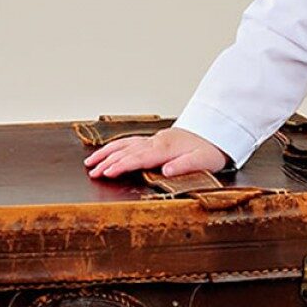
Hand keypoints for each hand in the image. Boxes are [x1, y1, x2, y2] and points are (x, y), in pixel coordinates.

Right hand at [84, 127, 228, 178]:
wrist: (216, 134)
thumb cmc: (210, 150)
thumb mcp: (204, 160)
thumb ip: (185, 165)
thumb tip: (166, 171)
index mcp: (167, 148)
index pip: (139, 158)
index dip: (122, 165)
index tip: (107, 172)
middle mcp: (157, 142)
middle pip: (127, 151)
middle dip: (107, 162)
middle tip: (92, 173)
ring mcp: (154, 140)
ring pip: (125, 144)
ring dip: (106, 153)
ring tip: (90, 162)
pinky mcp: (154, 140)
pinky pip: (130, 141)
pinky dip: (115, 147)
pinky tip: (107, 152)